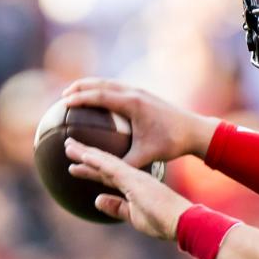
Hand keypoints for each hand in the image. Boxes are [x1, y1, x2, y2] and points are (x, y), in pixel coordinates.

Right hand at [60, 78, 217, 166]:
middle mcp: (134, 92)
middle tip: (63, 97)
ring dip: (91, 86)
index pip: (99, 95)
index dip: (79, 98)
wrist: (195, 131)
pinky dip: (104, 90)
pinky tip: (99, 102)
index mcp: (132, 103)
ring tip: (76, 94)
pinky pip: (118, 88)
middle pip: (100, 83)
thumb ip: (123, 165)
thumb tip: (102, 175)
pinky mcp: (144, 95)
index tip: (63, 103)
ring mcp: (140, 91)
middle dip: (80, 87)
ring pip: (109, 83)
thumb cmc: (171, 143)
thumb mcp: (146, 156)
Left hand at [65, 137, 188, 236]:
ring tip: (68, 146)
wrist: (181, 220)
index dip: (91, 170)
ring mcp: (133, 176)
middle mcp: (132, 176)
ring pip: (104, 161)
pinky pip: (112, 167)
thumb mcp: (134, 216)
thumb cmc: (162, 222)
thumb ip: (116, 207)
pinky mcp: (133, 179)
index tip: (75, 166)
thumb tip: (96, 200)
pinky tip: (84, 154)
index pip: (107, 175)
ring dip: (85, 153)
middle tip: (68, 146)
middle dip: (85, 155)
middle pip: (103, 164)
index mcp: (133, 185)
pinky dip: (96, 160)